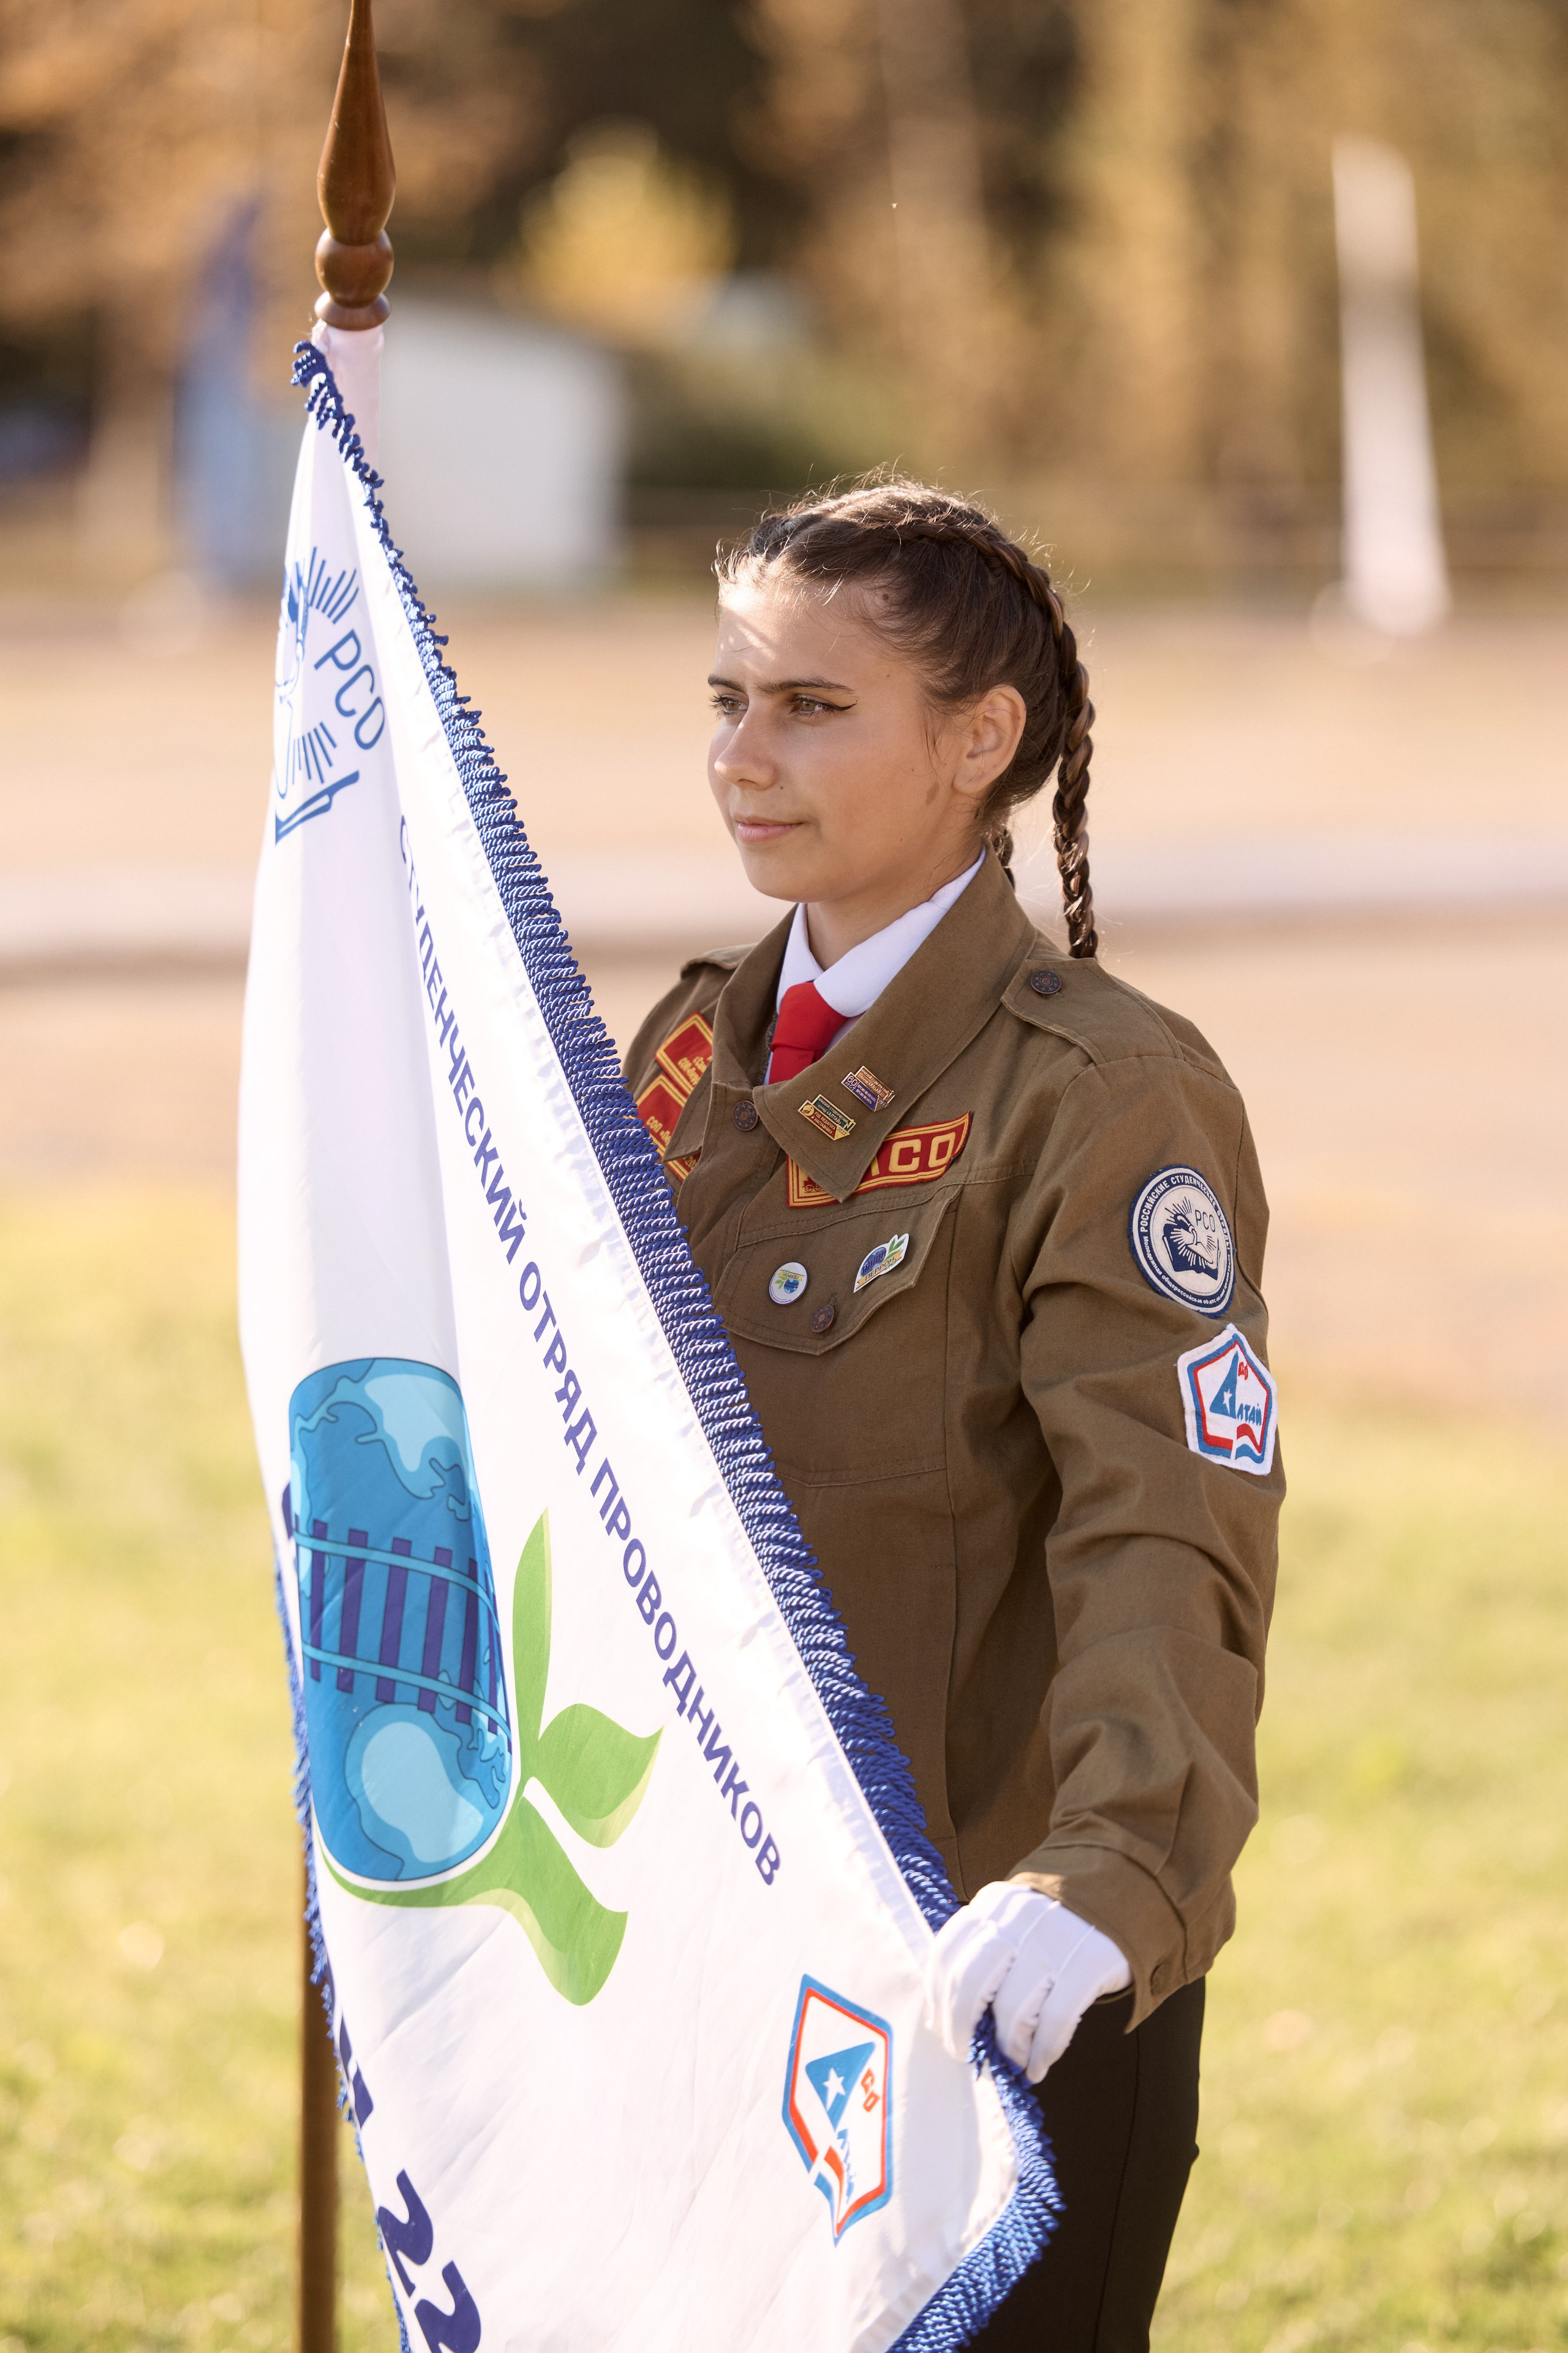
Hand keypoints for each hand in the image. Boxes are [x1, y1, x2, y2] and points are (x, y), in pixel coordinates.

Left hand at [926, 1881, 1131, 2083]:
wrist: (1126, 1889)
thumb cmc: (1060, 1918)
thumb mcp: (1015, 1917)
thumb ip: (984, 1950)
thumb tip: (945, 2012)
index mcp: (993, 1904)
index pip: (947, 1954)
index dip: (938, 1999)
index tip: (940, 2027)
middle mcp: (1018, 1918)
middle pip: (970, 1983)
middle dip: (961, 2027)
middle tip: (966, 2052)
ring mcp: (1056, 1939)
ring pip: (1012, 2009)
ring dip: (1007, 2047)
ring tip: (1012, 2061)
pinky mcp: (1091, 1961)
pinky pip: (1056, 2020)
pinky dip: (1043, 2051)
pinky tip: (1038, 2066)